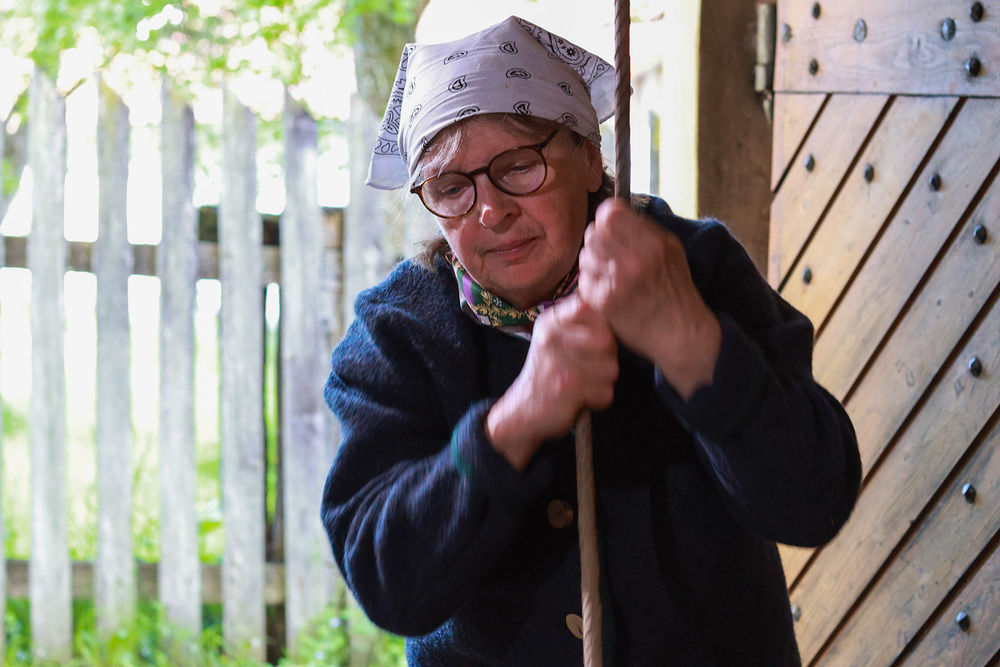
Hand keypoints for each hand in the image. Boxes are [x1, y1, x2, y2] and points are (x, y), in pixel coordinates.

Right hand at [486, 294, 618, 470]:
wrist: (523, 410)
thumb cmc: (548, 372)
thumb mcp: (553, 337)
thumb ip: (579, 321)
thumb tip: (614, 307)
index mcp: (550, 322)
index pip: (590, 309)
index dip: (601, 327)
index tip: (593, 342)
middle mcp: (552, 337)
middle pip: (608, 341)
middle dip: (607, 358)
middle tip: (588, 368)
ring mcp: (560, 362)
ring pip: (612, 368)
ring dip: (603, 382)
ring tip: (583, 384)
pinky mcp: (568, 387)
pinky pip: (606, 392)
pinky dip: (598, 400)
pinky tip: (581, 398)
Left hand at [578, 198, 720, 399]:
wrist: (680, 333)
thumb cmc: (675, 290)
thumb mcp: (671, 249)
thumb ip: (644, 228)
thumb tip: (614, 212)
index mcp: (652, 244)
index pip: (610, 214)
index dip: (606, 218)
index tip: (609, 225)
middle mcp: (633, 261)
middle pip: (593, 233)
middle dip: (598, 239)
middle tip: (608, 252)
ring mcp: (616, 282)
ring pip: (585, 256)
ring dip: (593, 261)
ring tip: (609, 271)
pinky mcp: (603, 302)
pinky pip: (584, 280)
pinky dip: (592, 283)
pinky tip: (607, 288)